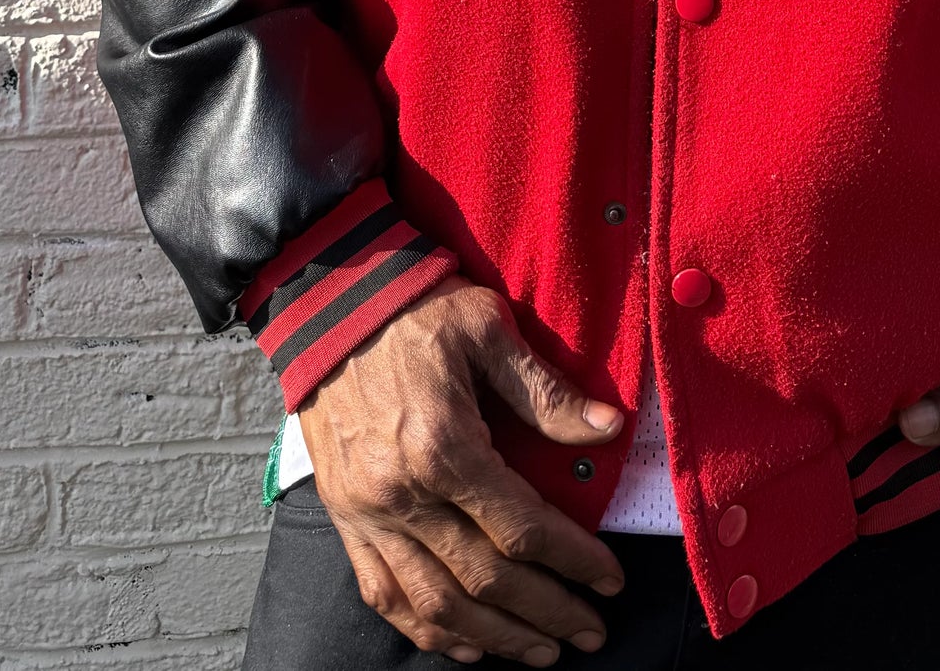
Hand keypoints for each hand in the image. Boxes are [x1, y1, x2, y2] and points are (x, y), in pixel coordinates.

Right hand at [301, 273, 625, 664]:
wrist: (328, 303)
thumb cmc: (413, 310)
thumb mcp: (486, 326)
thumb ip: (544, 388)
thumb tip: (606, 428)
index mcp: (443, 446)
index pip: (521, 527)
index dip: (573, 561)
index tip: (611, 580)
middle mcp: (403, 494)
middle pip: (485, 580)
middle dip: (546, 613)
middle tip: (590, 631)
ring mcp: (368, 514)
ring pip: (436, 604)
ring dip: (495, 638)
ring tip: (542, 652)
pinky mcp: (345, 518)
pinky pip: (384, 595)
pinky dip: (427, 631)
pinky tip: (465, 647)